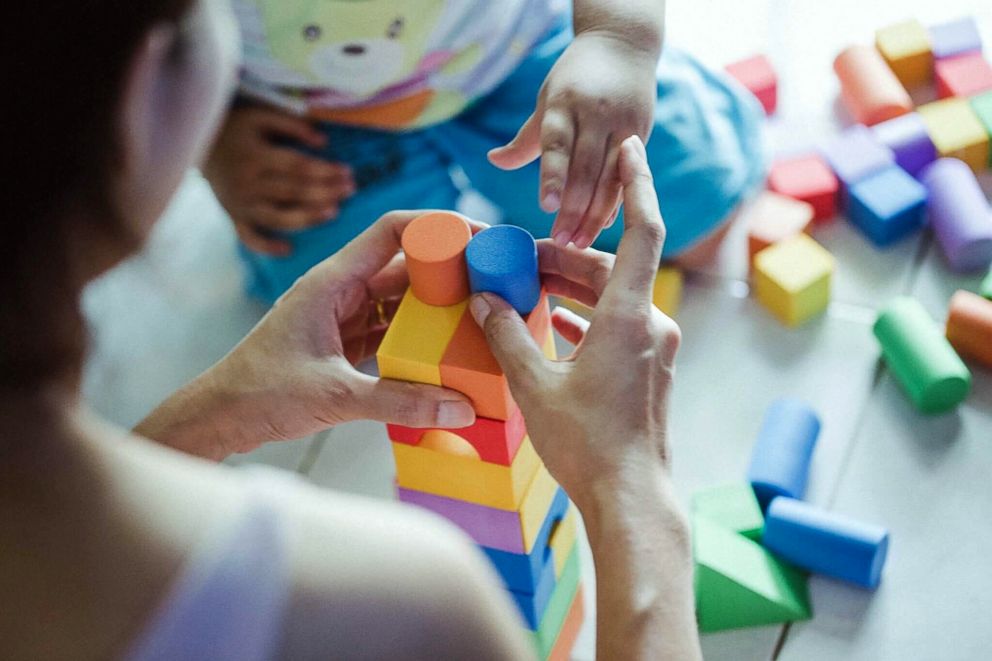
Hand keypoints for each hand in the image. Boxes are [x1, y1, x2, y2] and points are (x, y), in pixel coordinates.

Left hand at [137, 211, 479, 458]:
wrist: (218, 417)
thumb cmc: (259, 394)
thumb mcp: (334, 397)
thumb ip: (399, 402)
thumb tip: (462, 408)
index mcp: (331, 282)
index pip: (390, 231)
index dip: (435, 225)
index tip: (477, 235)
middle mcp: (339, 291)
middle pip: (403, 263)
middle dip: (447, 267)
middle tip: (492, 277)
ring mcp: (341, 316)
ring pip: (400, 298)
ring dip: (435, 304)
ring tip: (479, 312)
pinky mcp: (343, 342)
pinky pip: (390, 328)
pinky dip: (418, 335)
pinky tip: (446, 348)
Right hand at [203, 104, 354, 255]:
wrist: (191, 141)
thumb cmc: (235, 126)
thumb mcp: (260, 115)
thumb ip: (291, 124)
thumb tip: (323, 141)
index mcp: (255, 155)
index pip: (297, 166)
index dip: (324, 171)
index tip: (348, 172)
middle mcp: (247, 182)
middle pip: (293, 191)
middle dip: (325, 192)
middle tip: (351, 191)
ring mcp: (240, 203)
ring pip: (277, 217)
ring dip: (307, 218)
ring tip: (333, 213)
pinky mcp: (233, 216)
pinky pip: (249, 236)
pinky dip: (266, 246)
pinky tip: (288, 251)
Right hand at [471, 137, 678, 505]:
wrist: (630, 498)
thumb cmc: (585, 444)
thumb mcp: (534, 386)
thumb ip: (508, 335)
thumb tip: (486, 300)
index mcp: (628, 317)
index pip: (641, 231)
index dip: (638, 183)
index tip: (630, 147)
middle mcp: (651, 324)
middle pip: (610, 269)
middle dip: (566, 258)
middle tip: (522, 256)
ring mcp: (655, 349)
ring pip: (612, 299)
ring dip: (573, 291)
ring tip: (528, 289)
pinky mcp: (649, 370)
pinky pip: (617, 327)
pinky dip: (585, 319)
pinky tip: (551, 326)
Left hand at [488, 32, 657, 249]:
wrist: (623, 45)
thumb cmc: (575, 79)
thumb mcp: (547, 101)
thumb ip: (525, 139)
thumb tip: (493, 161)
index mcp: (564, 102)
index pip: (557, 144)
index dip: (553, 176)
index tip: (547, 206)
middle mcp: (595, 112)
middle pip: (586, 168)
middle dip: (574, 208)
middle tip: (561, 241)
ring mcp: (622, 123)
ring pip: (610, 177)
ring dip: (595, 214)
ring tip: (579, 242)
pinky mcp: (641, 133)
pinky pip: (628, 176)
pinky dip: (616, 202)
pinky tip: (603, 227)